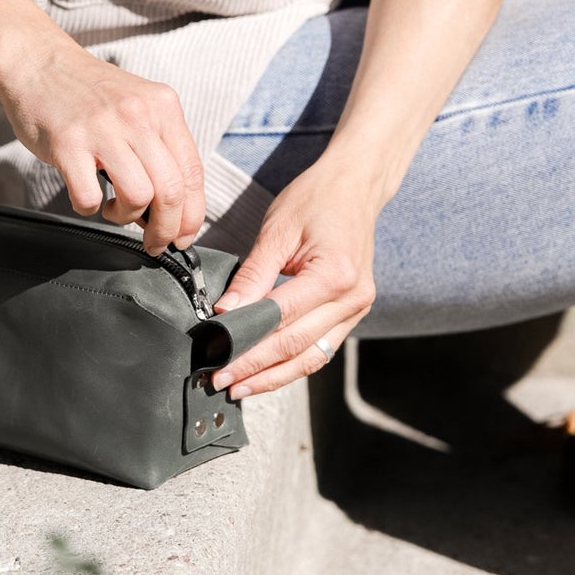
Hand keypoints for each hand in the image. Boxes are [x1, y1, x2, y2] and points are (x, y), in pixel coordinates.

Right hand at [0, 43, 204, 253]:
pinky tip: (86, 195)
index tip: (183, 235)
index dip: (191, 215)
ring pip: (138, 196)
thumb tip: (173, 205)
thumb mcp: (137, 105)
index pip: (192, 173)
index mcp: (162, 107)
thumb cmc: (87, 92)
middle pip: (170, 191)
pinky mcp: (67, 143)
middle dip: (165, 229)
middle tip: (153, 241)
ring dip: (126, 217)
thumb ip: (158, 146)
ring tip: (113, 208)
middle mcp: (137, 115)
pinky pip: (89, 197)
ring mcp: (102, 129)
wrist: (38, 62)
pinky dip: (90, 208)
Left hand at [211, 161, 379, 395]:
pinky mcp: (354, 312)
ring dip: (274, 376)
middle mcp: (352, 297)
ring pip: (312, 356)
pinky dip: (293, 363)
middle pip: (296, 345)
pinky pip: (321, 347)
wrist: (356, 186)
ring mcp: (358, 308)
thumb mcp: (277, 230)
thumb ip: (252, 275)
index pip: (281, 319)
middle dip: (255, 367)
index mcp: (335, 274)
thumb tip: (225, 312)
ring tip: (241, 388)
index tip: (216, 356)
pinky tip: (267, 373)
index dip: (246, 341)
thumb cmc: (317, 199)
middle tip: (221, 381)